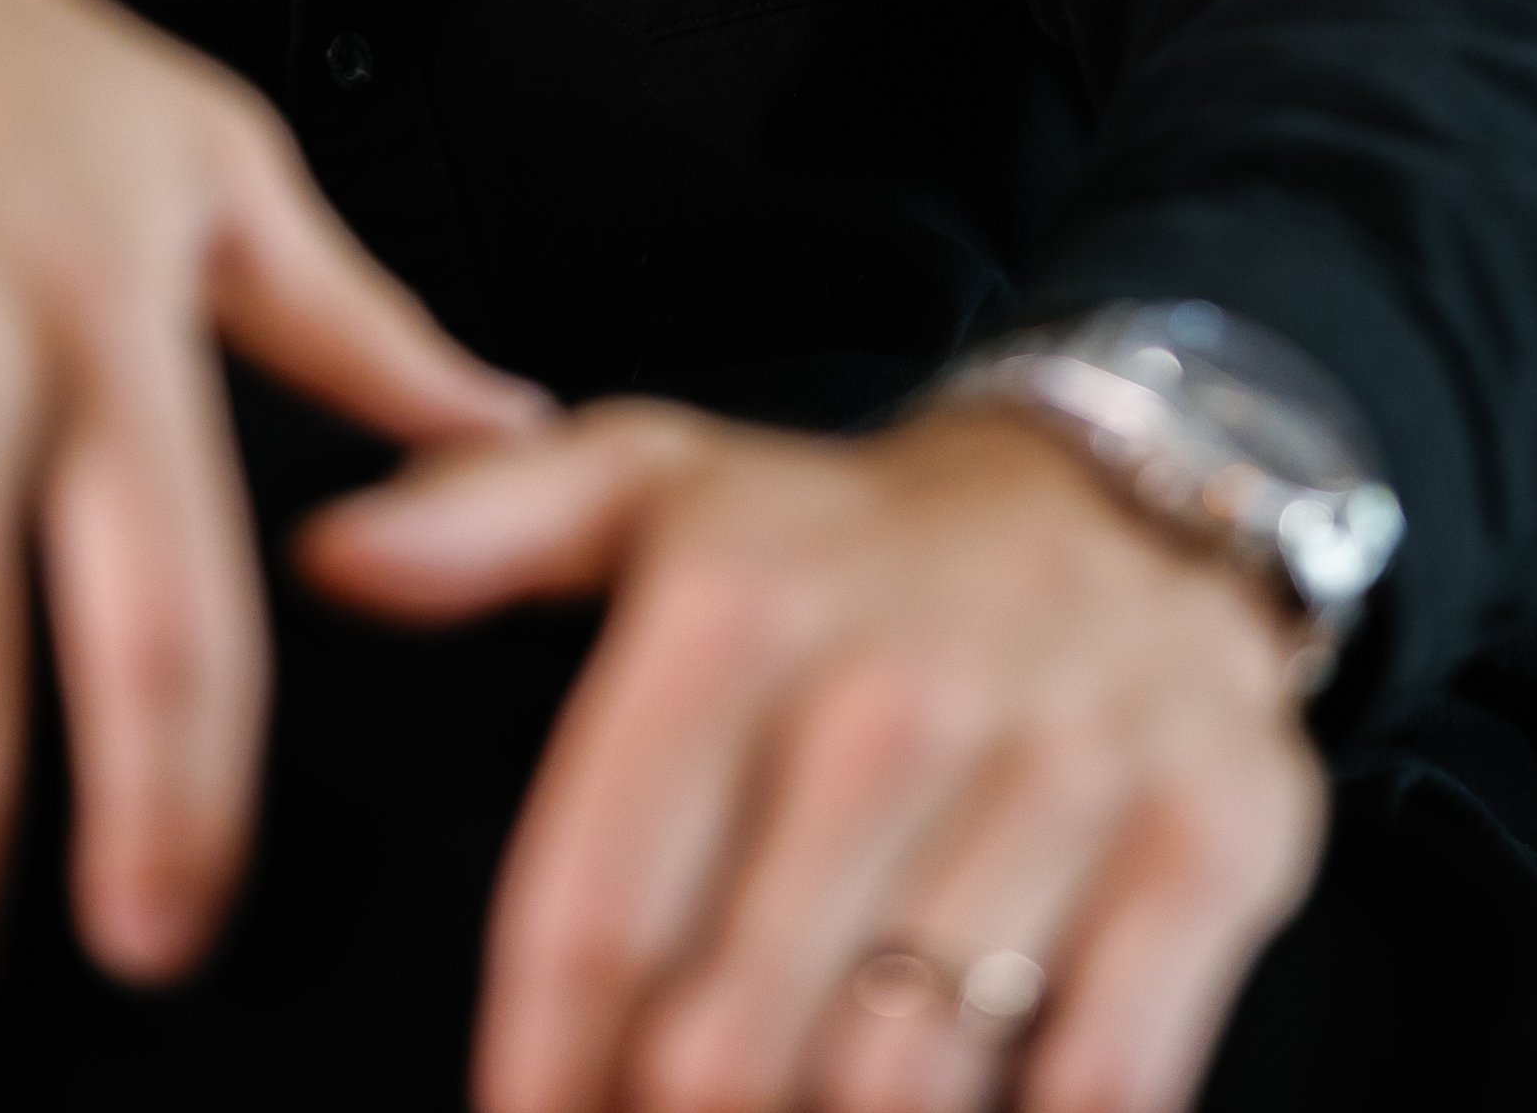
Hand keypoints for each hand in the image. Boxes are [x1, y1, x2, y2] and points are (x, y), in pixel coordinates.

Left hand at [301, 400, 1325, 1112]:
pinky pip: (1099, 1080)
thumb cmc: (855, 538)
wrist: (1135, 495)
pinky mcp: (1205, 840)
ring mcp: (1060, 767)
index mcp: (735, 608)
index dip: (540, 1076)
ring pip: (900, 1081)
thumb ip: (480, 518)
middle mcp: (892, 687)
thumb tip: (330, 552)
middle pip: (730, 1035)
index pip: (590, 912)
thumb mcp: (661, 482)